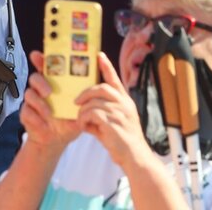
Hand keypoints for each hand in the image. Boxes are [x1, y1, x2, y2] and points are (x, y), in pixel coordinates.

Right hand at [19, 51, 80, 150]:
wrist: (57, 139)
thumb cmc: (68, 119)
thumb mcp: (79, 107)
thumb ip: (86, 95)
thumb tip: (97, 85)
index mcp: (53, 83)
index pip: (45, 66)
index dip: (40, 59)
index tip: (37, 55)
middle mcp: (41, 89)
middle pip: (35, 77)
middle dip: (40, 82)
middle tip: (49, 92)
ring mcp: (32, 101)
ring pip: (29, 93)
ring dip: (39, 103)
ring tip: (49, 113)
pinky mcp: (26, 114)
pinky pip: (26, 111)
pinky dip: (35, 118)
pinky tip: (43, 124)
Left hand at [75, 53, 148, 170]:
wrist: (135, 157)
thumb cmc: (123, 141)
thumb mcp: (113, 123)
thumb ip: (101, 113)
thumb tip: (84, 111)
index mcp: (125, 101)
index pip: (115, 79)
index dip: (107, 66)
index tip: (99, 54)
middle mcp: (124, 104)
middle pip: (101, 87)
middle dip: (86, 92)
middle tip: (76, 101)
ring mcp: (120, 113)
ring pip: (94, 102)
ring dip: (83, 111)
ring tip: (80, 120)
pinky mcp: (113, 123)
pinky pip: (92, 114)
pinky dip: (84, 119)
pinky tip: (83, 127)